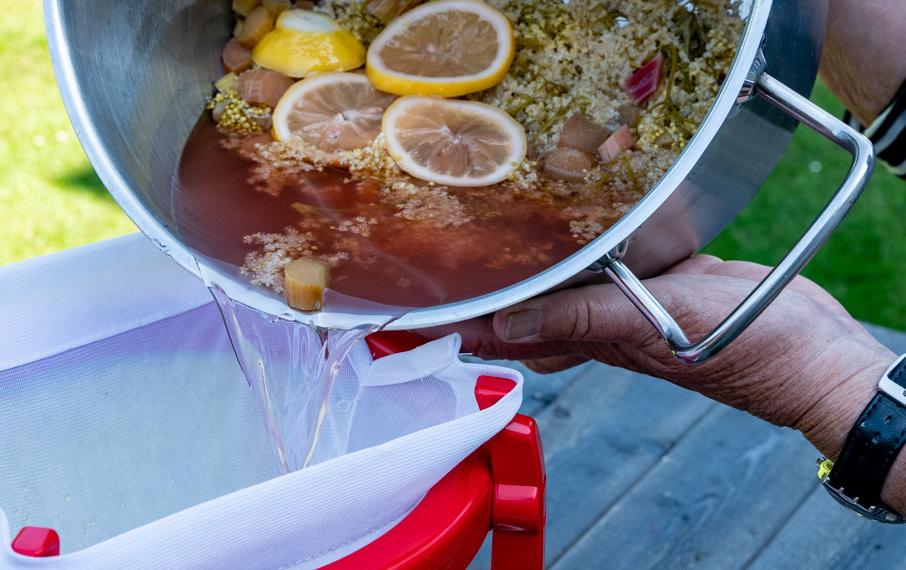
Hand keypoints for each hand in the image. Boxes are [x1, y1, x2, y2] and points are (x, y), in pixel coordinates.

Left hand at [421, 255, 895, 459]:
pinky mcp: (652, 292)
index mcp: (589, 341)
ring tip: (475, 254)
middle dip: (470, 302)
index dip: (451, 324)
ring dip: (514, 280)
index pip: (500, 334)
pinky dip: (568, 264)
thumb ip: (581, 321)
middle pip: (514, 318)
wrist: (811, 353)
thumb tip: (504, 327)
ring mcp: (623, 312)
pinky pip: (595, 279)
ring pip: (552, 296)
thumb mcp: (656, 324)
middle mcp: (596, 329)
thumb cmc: (746, 347)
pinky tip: (559, 242)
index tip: (404, 314)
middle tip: (430, 276)